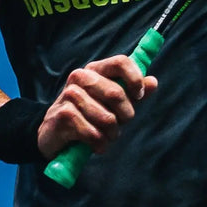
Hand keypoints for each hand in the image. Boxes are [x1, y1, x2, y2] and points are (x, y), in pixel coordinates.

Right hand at [37, 56, 157, 158]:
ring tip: (105, 136)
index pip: (121, 62)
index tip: (139, 96)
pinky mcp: (63, 116)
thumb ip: (132, 92)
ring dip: (111, 134)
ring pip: (107, 118)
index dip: (135, 79)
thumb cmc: (88, 115)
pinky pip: (94, 134)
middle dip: (125, 115)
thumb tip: (153, 82)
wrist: (53, 134)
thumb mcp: (111, 103)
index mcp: (95, 69)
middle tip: (120, 124)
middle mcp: (80, 77)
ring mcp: (69, 95)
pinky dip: (100, 145)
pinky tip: (96, 145)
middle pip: (116, 93)